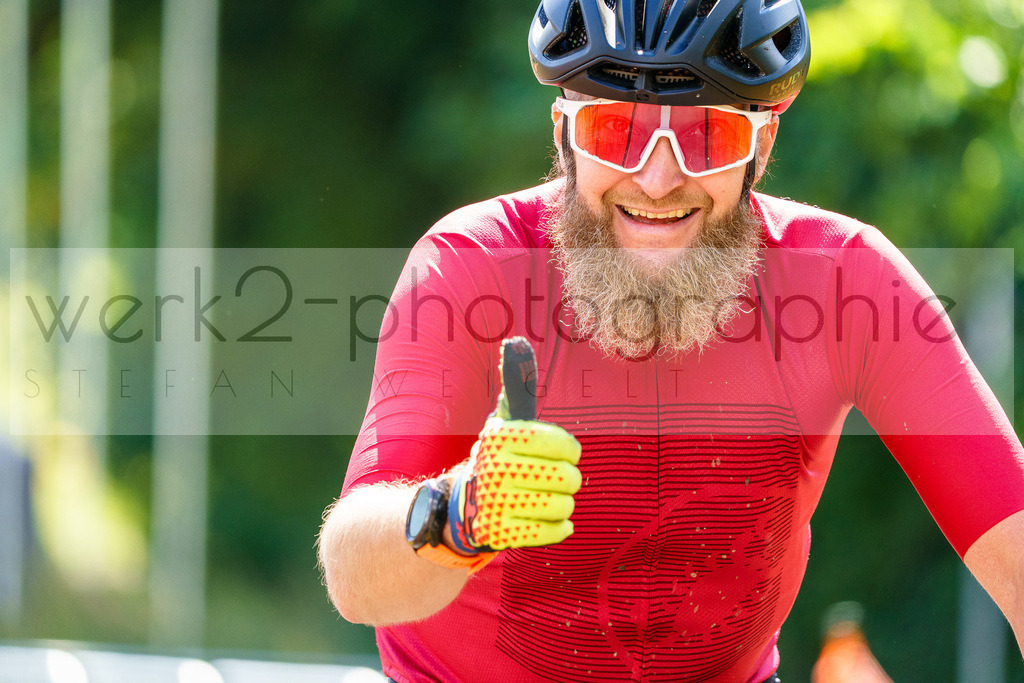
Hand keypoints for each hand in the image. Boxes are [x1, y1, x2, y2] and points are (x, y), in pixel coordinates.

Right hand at [447, 338, 581, 552]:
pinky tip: (553, 520)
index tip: (567, 452)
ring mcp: (495, 504)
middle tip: (560, 478)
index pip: (557, 443)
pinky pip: (550, 532)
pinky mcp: (500, 534)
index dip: (570, 450)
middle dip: (569, 479)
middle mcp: (494, 469)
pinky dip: (558, 528)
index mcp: (499, 438)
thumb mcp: (505, 421)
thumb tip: (515, 342)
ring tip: (552, 498)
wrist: (462, 506)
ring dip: (563, 503)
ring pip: (561, 505)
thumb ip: (516, 385)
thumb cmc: (498, 457)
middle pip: (564, 477)